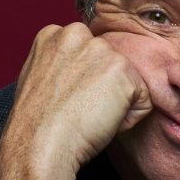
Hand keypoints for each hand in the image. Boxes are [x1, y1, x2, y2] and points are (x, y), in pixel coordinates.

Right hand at [0, 22, 152, 179]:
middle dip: (102, 90)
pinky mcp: (123, 70)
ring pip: (128, 82)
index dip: (82, 84)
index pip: (89, 56)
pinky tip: (101, 123)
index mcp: (54, 34)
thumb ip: (62, 64)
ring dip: (116, 105)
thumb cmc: (37, 125)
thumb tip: (82, 72)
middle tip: (77, 109)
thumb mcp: (40, 79)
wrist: (39, 146)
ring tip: (88, 116)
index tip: (65, 100)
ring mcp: (102, 49)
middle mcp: (78, 34)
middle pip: (110, 66)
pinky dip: (129, 120)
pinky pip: (143, 101)